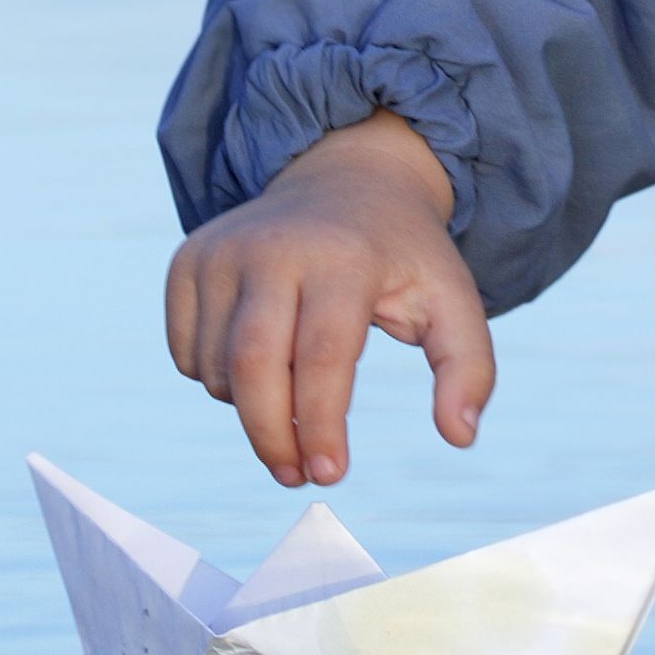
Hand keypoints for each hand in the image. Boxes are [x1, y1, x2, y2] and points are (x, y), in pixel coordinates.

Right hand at [163, 110, 494, 486]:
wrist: (346, 178)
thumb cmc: (402, 255)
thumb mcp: (452, 299)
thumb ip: (469, 368)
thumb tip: (460, 436)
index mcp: (343, 256)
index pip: (322, 356)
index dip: (320, 425)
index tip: (330, 474)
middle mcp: (272, 245)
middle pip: (253, 365)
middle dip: (272, 437)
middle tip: (299, 476)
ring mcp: (221, 250)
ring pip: (216, 368)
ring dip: (250, 409)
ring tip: (293, 396)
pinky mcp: (188, 259)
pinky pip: (185, 354)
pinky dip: (217, 381)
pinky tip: (259, 362)